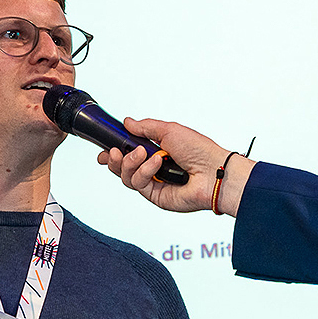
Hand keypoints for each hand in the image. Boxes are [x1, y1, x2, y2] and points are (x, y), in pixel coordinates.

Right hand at [97, 118, 252, 214]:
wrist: (213, 171)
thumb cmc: (199, 150)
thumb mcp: (169, 129)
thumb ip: (145, 127)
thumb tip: (128, 122)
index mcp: (156, 150)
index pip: (128, 152)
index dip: (113, 152)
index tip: (104, 149)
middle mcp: (153, 167)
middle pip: (121, 167)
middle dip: (115, 158)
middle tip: (116, 150)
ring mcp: (154, 182)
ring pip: (126, 176)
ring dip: (131, 162)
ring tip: (144, 154)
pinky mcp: (155, 196)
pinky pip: (138, 184)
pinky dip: (144, 171)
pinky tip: (157, 164)